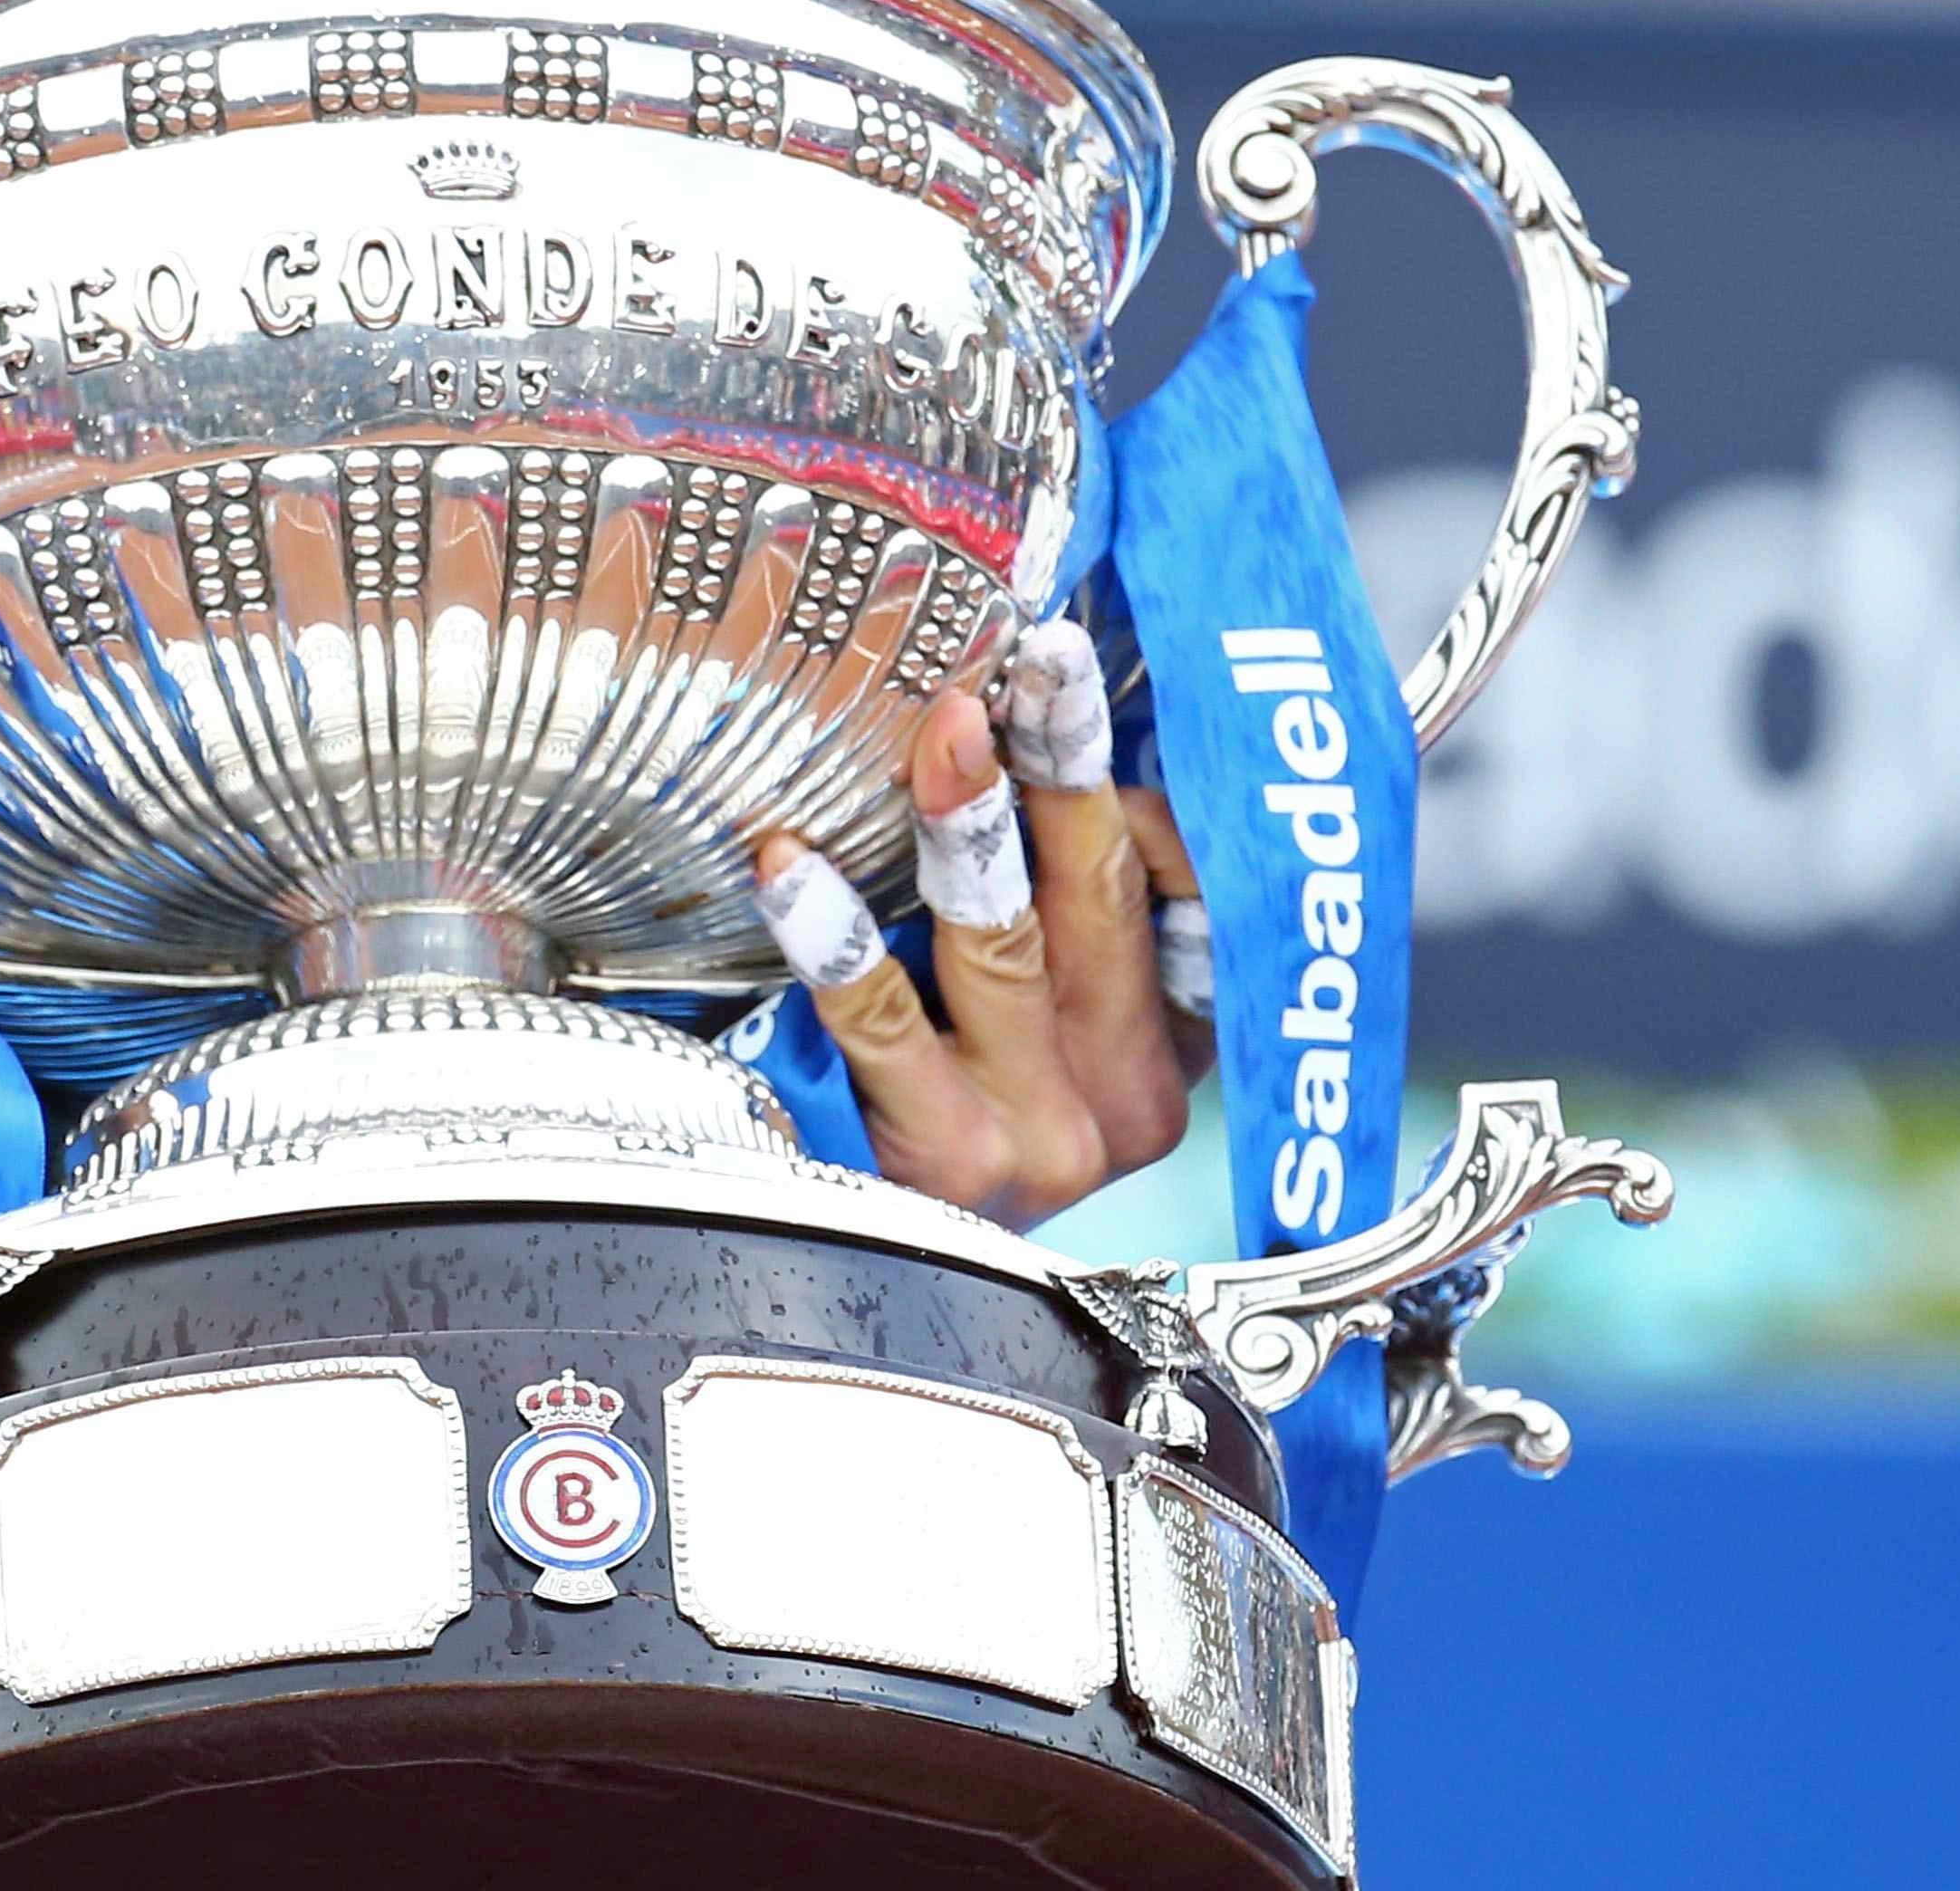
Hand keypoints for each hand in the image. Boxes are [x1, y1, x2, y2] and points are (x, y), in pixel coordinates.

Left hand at [748, 622, 1200, 1225]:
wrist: (887, 1303)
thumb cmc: (942, 1125)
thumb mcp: (1039, 1026)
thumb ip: (1057, 916)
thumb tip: (1007, 730)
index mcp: (1170, 1046)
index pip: (1172, 883)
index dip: (1115, 768)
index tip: (1060, 661)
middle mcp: (1127, 1094)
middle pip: (1098, 891)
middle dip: (1067, 757)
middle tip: (1037, 657)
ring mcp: (1043, 1133)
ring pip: (1005, 942)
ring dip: (970, 823)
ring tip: (941, 725)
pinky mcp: (948, 1161)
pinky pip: (884, 1022)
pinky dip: (835, 935)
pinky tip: (787, 864)